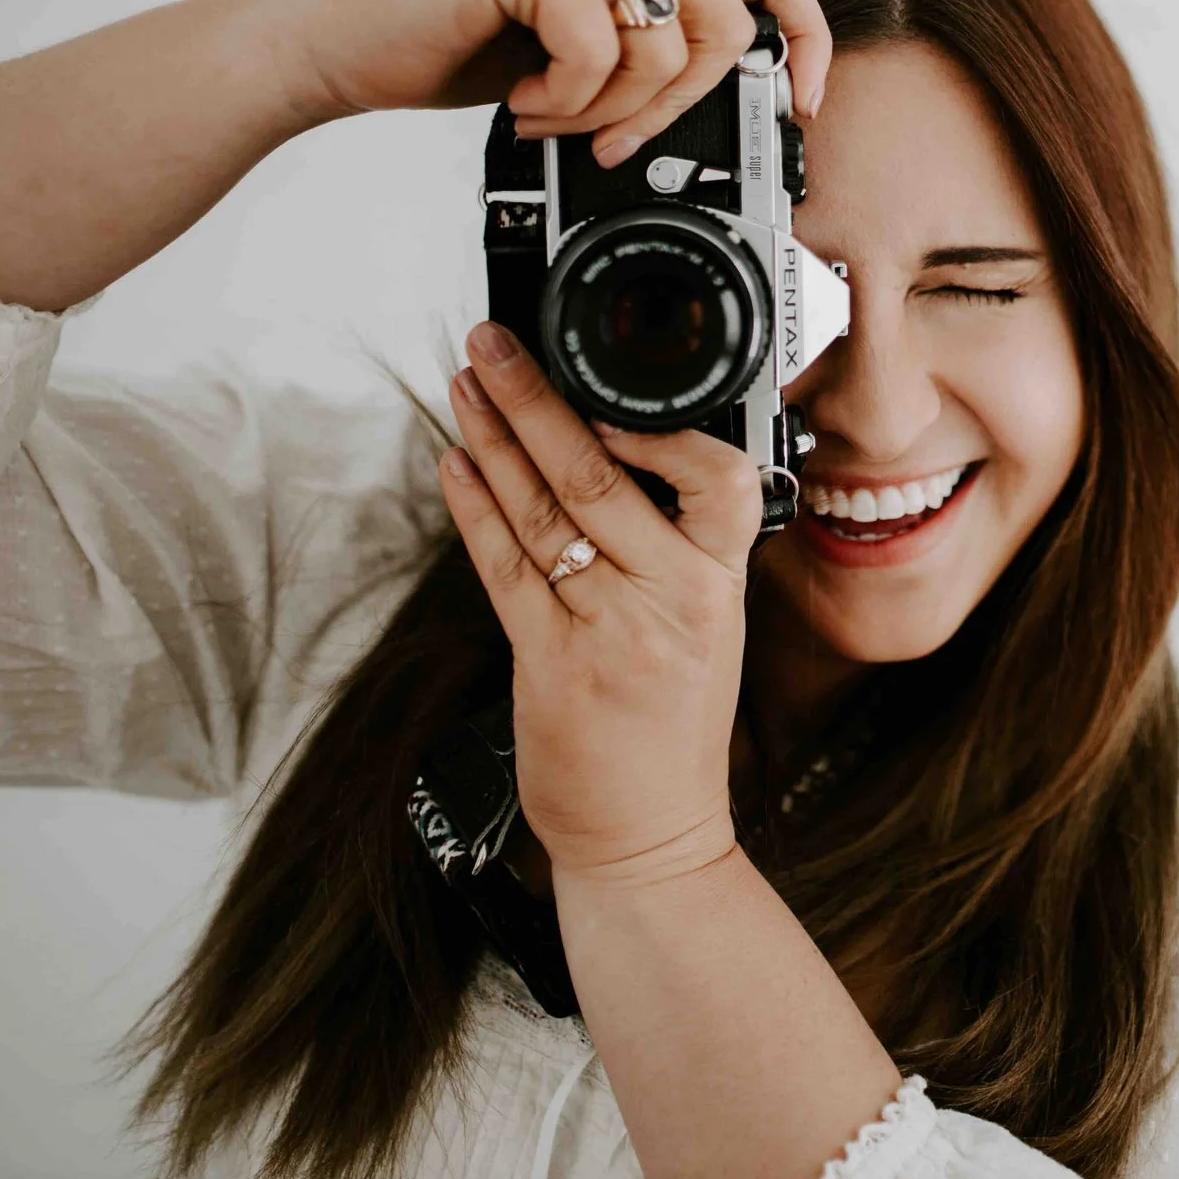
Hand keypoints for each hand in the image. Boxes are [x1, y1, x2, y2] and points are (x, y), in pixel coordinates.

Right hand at [273, 0, 829, 167]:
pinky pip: (600, 56)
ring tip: (546, 111)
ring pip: (666, 47)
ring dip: (606, 110)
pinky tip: (517, 96)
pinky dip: (561, 102)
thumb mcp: (585, 43)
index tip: (805, 104)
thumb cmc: (460, 45)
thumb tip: (748, 92)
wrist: (346, 40)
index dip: (807, 38)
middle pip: (727, 27)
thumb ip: (654, 42)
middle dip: (675, 106)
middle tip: (610, 136)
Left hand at [436, 320, 760, 884]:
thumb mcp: (710, 630)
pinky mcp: (551, 665)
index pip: (718, 480)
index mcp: (721, 584)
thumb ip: (677, 550)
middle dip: (537, 398)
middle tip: (494, 342)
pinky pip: (505, 568)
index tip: (606, 387)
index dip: (661, 429)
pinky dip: (476, 508)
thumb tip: (619, 456)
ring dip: (495, 438)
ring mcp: (611, 633)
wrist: (652, 836)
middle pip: (599, 476)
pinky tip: (456, 462)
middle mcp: (673, 601)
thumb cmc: (675, 730)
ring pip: (544, 512)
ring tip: (466, 384)